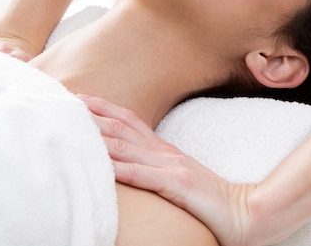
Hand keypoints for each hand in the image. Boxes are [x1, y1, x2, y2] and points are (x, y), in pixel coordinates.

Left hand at [81, 95, 259, 245]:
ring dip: (100, 136)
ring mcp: (173, 167)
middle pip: (124, 128)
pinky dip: (122, 168)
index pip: (131, 121)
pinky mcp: (179, 185)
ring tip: (74, 128)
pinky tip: (104, 166)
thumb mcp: (180, 177)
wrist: (245, 212)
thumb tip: (132, 164)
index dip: (105, 108)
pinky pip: (145, 175)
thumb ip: (158, 168)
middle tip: (65, 104)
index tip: (80, 99)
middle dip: (94, 115)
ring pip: (128, 147)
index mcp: (166, 151)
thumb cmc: (211, 199)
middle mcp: (166, 153)